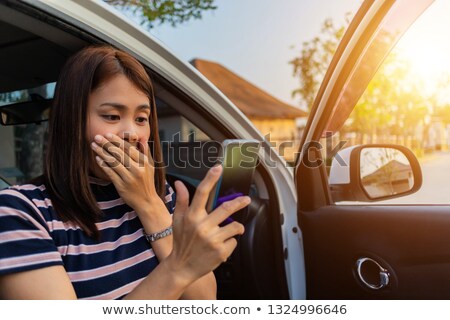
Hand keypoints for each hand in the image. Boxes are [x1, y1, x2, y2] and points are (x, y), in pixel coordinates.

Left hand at [90, 133, 159, 209]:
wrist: (147, 201)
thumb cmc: (147, 182)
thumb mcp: (150, 166)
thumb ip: (146, 152)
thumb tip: (142, 138)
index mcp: (144, 162)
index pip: (128, 148)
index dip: (117, 140)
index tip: (108, 134)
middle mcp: (137, 169)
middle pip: (119, 153)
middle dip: (107, 144)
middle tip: (97, 137)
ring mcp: (129, 178)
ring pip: (113, 162)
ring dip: (102, 152)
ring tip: (94, 145)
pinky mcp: (121, 186)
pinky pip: (110, 173)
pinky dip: (103, 165)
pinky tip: (97, 158)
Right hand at [166, 165, 249, 282]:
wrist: (182, 267)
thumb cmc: (181, 242)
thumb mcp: (177, 220)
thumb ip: (181, 200)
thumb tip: (179, 183)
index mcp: (191, 216)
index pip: (201, 193)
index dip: (210, 179)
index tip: (218, 168)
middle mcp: (202, 226)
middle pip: (226, 208)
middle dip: (239, 202)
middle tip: (246, 199)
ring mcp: (212, 239)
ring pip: (235, 226)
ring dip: (236, 227)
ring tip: (231, 231)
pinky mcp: (221, 251)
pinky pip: (234, 241)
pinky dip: (230, 242)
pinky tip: (221, 246)